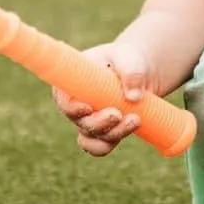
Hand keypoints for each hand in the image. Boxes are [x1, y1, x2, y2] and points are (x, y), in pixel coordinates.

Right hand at [52, 41, 152, 156]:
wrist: (141, 71)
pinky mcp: (104, 131)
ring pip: (93, 137)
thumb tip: (133, 97)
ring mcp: (90, 120)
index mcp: (74, 83)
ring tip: (134, 119)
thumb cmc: (128, 59)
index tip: (88, 108)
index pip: (63, 99)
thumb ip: (130, 72)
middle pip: (79, 122)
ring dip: (112, 133)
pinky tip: (132, 126)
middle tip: (117, 114)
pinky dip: (115, 140)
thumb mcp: (129, 58)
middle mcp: (78, 104)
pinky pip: (103, 145)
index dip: (71, 108)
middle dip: (98, 123)